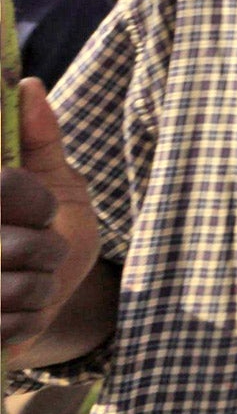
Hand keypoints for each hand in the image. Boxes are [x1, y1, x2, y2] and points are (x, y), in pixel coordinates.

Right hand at [1, 79, 100, 346]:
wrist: (52, 296)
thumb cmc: (52, 228)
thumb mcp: (54, 179)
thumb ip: (40, 138)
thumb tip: (28, 87)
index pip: (4, 188)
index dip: (34, 201)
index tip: (44, 209)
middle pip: (16, 243)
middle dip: (45, 247)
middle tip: (43, 247)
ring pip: (21, 286)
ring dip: (43, 286)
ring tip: (33, 280)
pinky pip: (11, 326)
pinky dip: (30, 320)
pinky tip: (20, 311)